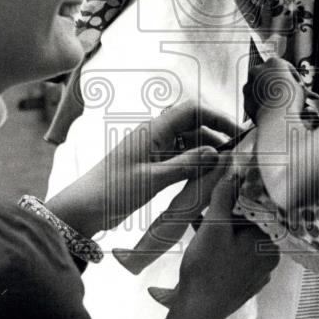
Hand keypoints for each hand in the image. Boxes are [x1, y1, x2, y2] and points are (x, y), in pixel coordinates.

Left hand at [46, 101, 236, 236]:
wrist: (83, 208)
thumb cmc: (113, 190)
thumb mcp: (152, 180)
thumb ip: (185, 164)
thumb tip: (216, 152)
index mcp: (153, 131)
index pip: (191, 110)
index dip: (216, 116)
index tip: (236, 132)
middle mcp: (155, 135)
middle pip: (192, 126)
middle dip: (215, 136)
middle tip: (235, 156)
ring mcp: (153, 150)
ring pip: (187, 143)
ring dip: (205, 153)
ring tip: (223, 169)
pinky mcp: (151, 166)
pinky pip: (179, 159)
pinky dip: (193, 165)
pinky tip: (205, 178)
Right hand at [170, 172, 279, 318]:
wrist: (197, 312)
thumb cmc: (207, 268)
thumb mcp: (213, 226)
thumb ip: (224, 196)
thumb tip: (232, 171)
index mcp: (268, 242)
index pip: (262, 208)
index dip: (244, 193)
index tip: (230, 184)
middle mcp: (270, 257)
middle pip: (252, 224)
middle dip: (230, 212)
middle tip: (210, 204)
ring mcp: (259, 272)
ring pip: (243, 240)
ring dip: (224, 228)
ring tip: (200, 221)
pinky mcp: (247, 282)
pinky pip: (239, 256)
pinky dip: (224, 245)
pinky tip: (203, 240)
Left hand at [243, 58, 305, 124]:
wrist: (277, 115)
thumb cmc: (290, 100)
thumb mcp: (300, 87)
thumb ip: (295, 83)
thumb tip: (297, 89)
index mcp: (274, 62)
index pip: (285, 67)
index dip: (293, 77)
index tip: (296, 85)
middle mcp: (258, 70)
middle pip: (269, 76)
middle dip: (276, 84)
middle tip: (286, 94)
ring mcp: (249, 84)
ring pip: (260, 88)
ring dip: (268, 94)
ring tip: (279, 104)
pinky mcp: (245, 98)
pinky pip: (255, 101)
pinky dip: (261, 104)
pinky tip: (271, 110)